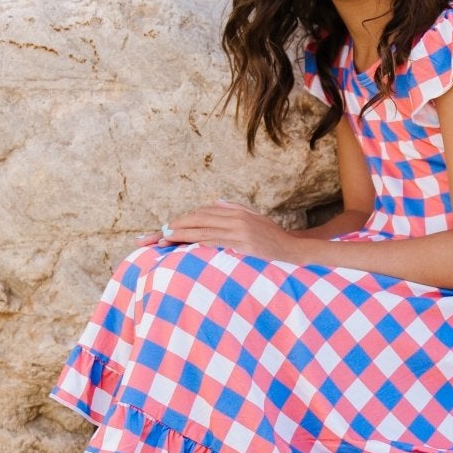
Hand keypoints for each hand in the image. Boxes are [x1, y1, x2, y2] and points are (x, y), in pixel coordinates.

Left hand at [162, 201, 293, 257]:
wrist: (294, 251)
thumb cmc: (274, 237)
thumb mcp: (255, 218)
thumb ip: (235, 208)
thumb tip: (216, 202)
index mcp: (237, 212)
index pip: (204, 213)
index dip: (184, 220)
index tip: (168, 227)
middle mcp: (236, 219)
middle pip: (199, 219)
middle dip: (176, 226)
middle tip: (158, 233)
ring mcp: (239, 231)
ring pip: (203, 230)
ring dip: (181, 235)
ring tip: (163, 239)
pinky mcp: (243, 245)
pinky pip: (215, 242)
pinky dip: (198, 243)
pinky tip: (185, 247)